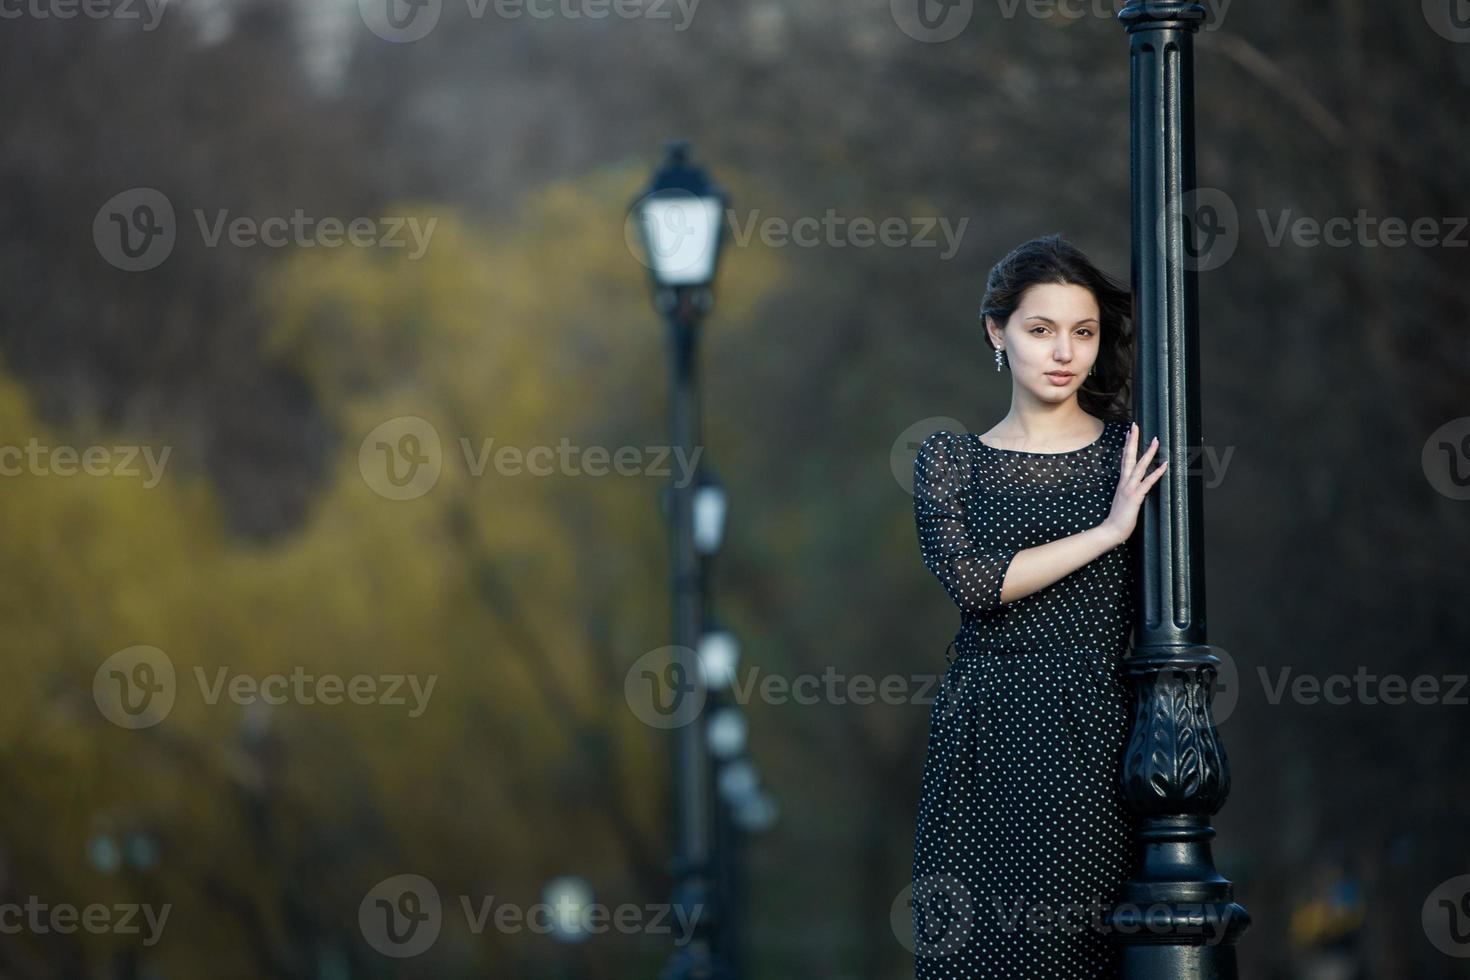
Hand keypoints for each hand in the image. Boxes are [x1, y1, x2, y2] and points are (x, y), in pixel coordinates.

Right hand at [1100, 422, 1167, 545]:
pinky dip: (1157, 473)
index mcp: (1122, 482)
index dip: (1127, 445)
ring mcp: (1129, 488)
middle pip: (1129, 457)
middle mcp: (1125, 482)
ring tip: (1156, 441)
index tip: (1130, 432)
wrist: (1111, 530)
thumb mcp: (1122, 500)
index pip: (1124, 459)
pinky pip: (1148, 482)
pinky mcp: (1136, 496)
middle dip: (1133, 441)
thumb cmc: (1118, 517)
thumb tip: (1131, 486)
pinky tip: (1165, 465)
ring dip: (1148, 453)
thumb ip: (1126, 491)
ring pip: (1140, 466)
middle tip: (1135, 426)